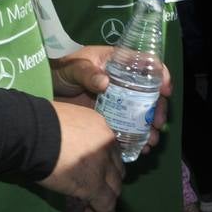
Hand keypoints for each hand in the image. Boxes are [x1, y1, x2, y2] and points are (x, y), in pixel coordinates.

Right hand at [38, 101, 123, 211]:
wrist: (31, 133)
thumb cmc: (38, 125)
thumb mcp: (64, 123)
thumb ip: (74, 136)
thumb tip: (68, 151)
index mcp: (99, 126)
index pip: (110, 150)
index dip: (105, 166)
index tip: (97, 175)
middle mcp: (106, 144)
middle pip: (115, 169)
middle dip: (108, 183)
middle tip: (97, 195)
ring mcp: (103, 164)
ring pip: (113, 188)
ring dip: (106, 201)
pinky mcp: (94, 185)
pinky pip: (105, 205)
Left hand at [52, 45, 170, 154]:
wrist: (46, 89)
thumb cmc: (62, 70)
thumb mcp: (74, 67)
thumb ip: (87, 73)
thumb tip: (105, 82)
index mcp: (119, 63)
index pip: (147, 65)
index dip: (161, 75)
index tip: (165, 90)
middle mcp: (124, 82)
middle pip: (150, 93)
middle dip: (158, 109)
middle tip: (157, 124)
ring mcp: (119, 101)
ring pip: (142, 113)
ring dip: (150, 128)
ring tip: (151, 142)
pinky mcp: (111, 117)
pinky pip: (128, 128)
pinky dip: (137, 138)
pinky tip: (141, 148)